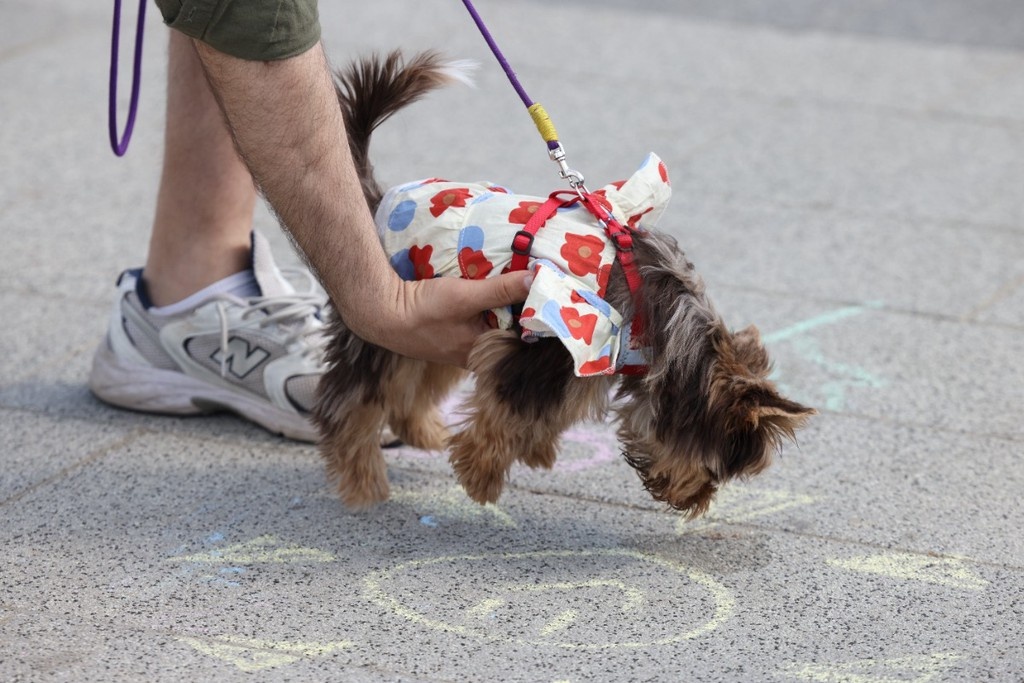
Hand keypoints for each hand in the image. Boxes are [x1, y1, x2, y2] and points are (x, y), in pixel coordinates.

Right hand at [372, 270, 532, 366]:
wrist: (381, 314)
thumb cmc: (423, 312)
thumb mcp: (466, 297)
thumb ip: (501, 289)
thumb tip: (537, 280)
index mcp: (484, 353)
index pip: (524, 338)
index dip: (538, 317)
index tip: (554, 296)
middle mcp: (476, 353)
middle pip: (509, 330)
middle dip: (522, 309)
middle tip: (543, 283)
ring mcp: (462, 343)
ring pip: (493, 323)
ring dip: (504, 304)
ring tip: (524, 280)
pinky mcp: (451, 331)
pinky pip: (478, 318)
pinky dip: (487, 304)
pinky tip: (492, 286)